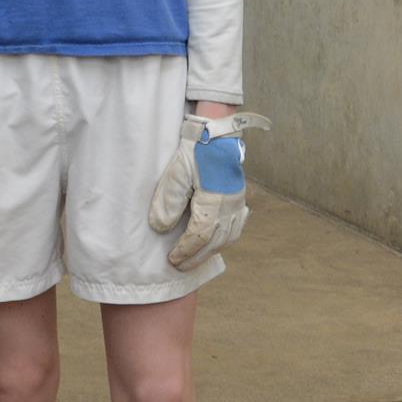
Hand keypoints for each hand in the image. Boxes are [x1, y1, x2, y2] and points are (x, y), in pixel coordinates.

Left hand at [147, 111, 268, 271]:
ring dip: (211, 251)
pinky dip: (227, 239)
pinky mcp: (240, 198)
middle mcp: (230, 206)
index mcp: (214, 201)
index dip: (186, 250)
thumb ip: (168, 202)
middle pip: (215, 241)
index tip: (172, 259)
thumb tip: (161, 228)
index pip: (200, 235)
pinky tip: (219, 242)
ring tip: (196, 258)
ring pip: (228, 236)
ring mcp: (238, 202)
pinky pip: (237, 226)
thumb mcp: (174, 174)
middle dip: (196, 256)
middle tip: (180, 266)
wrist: (217, 135)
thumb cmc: (195, 153)